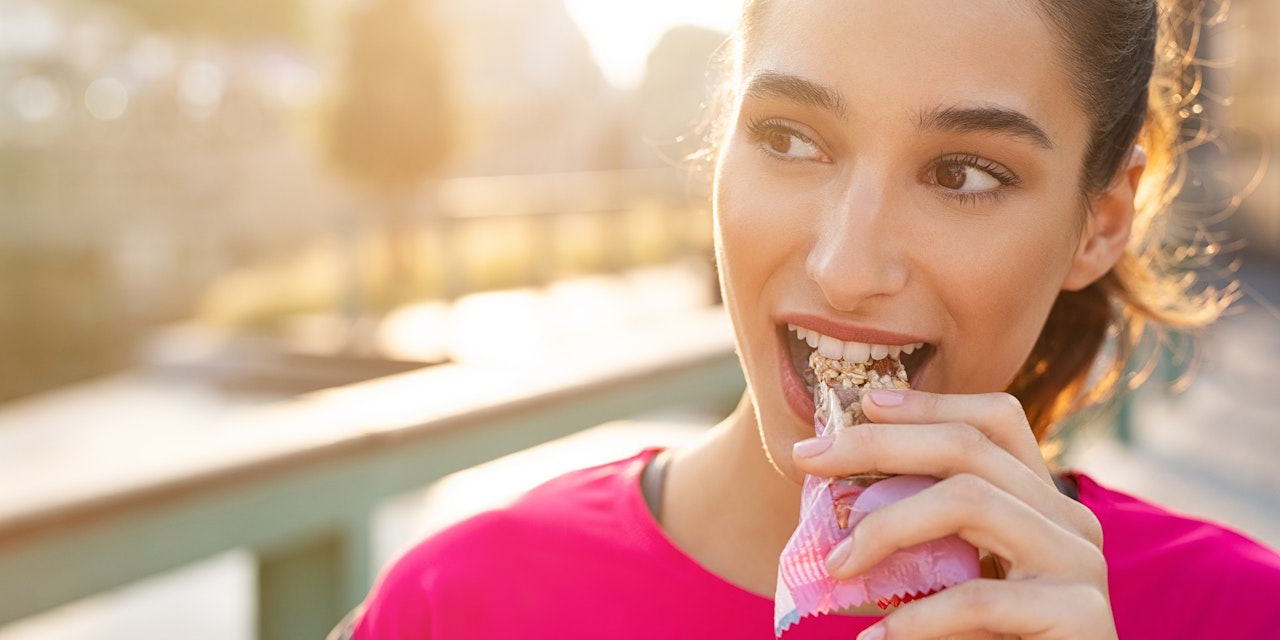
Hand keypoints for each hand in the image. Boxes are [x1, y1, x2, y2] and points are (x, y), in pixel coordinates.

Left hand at [791, 388, 1115, 638]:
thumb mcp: (954, 581)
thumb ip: (924, 539)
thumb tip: (835, 499)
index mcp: (1045, 505)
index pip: (995, 422)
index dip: (929, 404)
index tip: (863, 403)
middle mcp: (1071, 522)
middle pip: (969, 448)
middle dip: (878, 445)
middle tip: (808, 460)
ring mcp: (1082, 565)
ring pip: (970, 501)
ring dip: (886, 527)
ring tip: (836, 567)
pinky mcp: (1080, 616)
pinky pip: (979, 598)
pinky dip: (916, 618)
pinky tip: (874, 639)